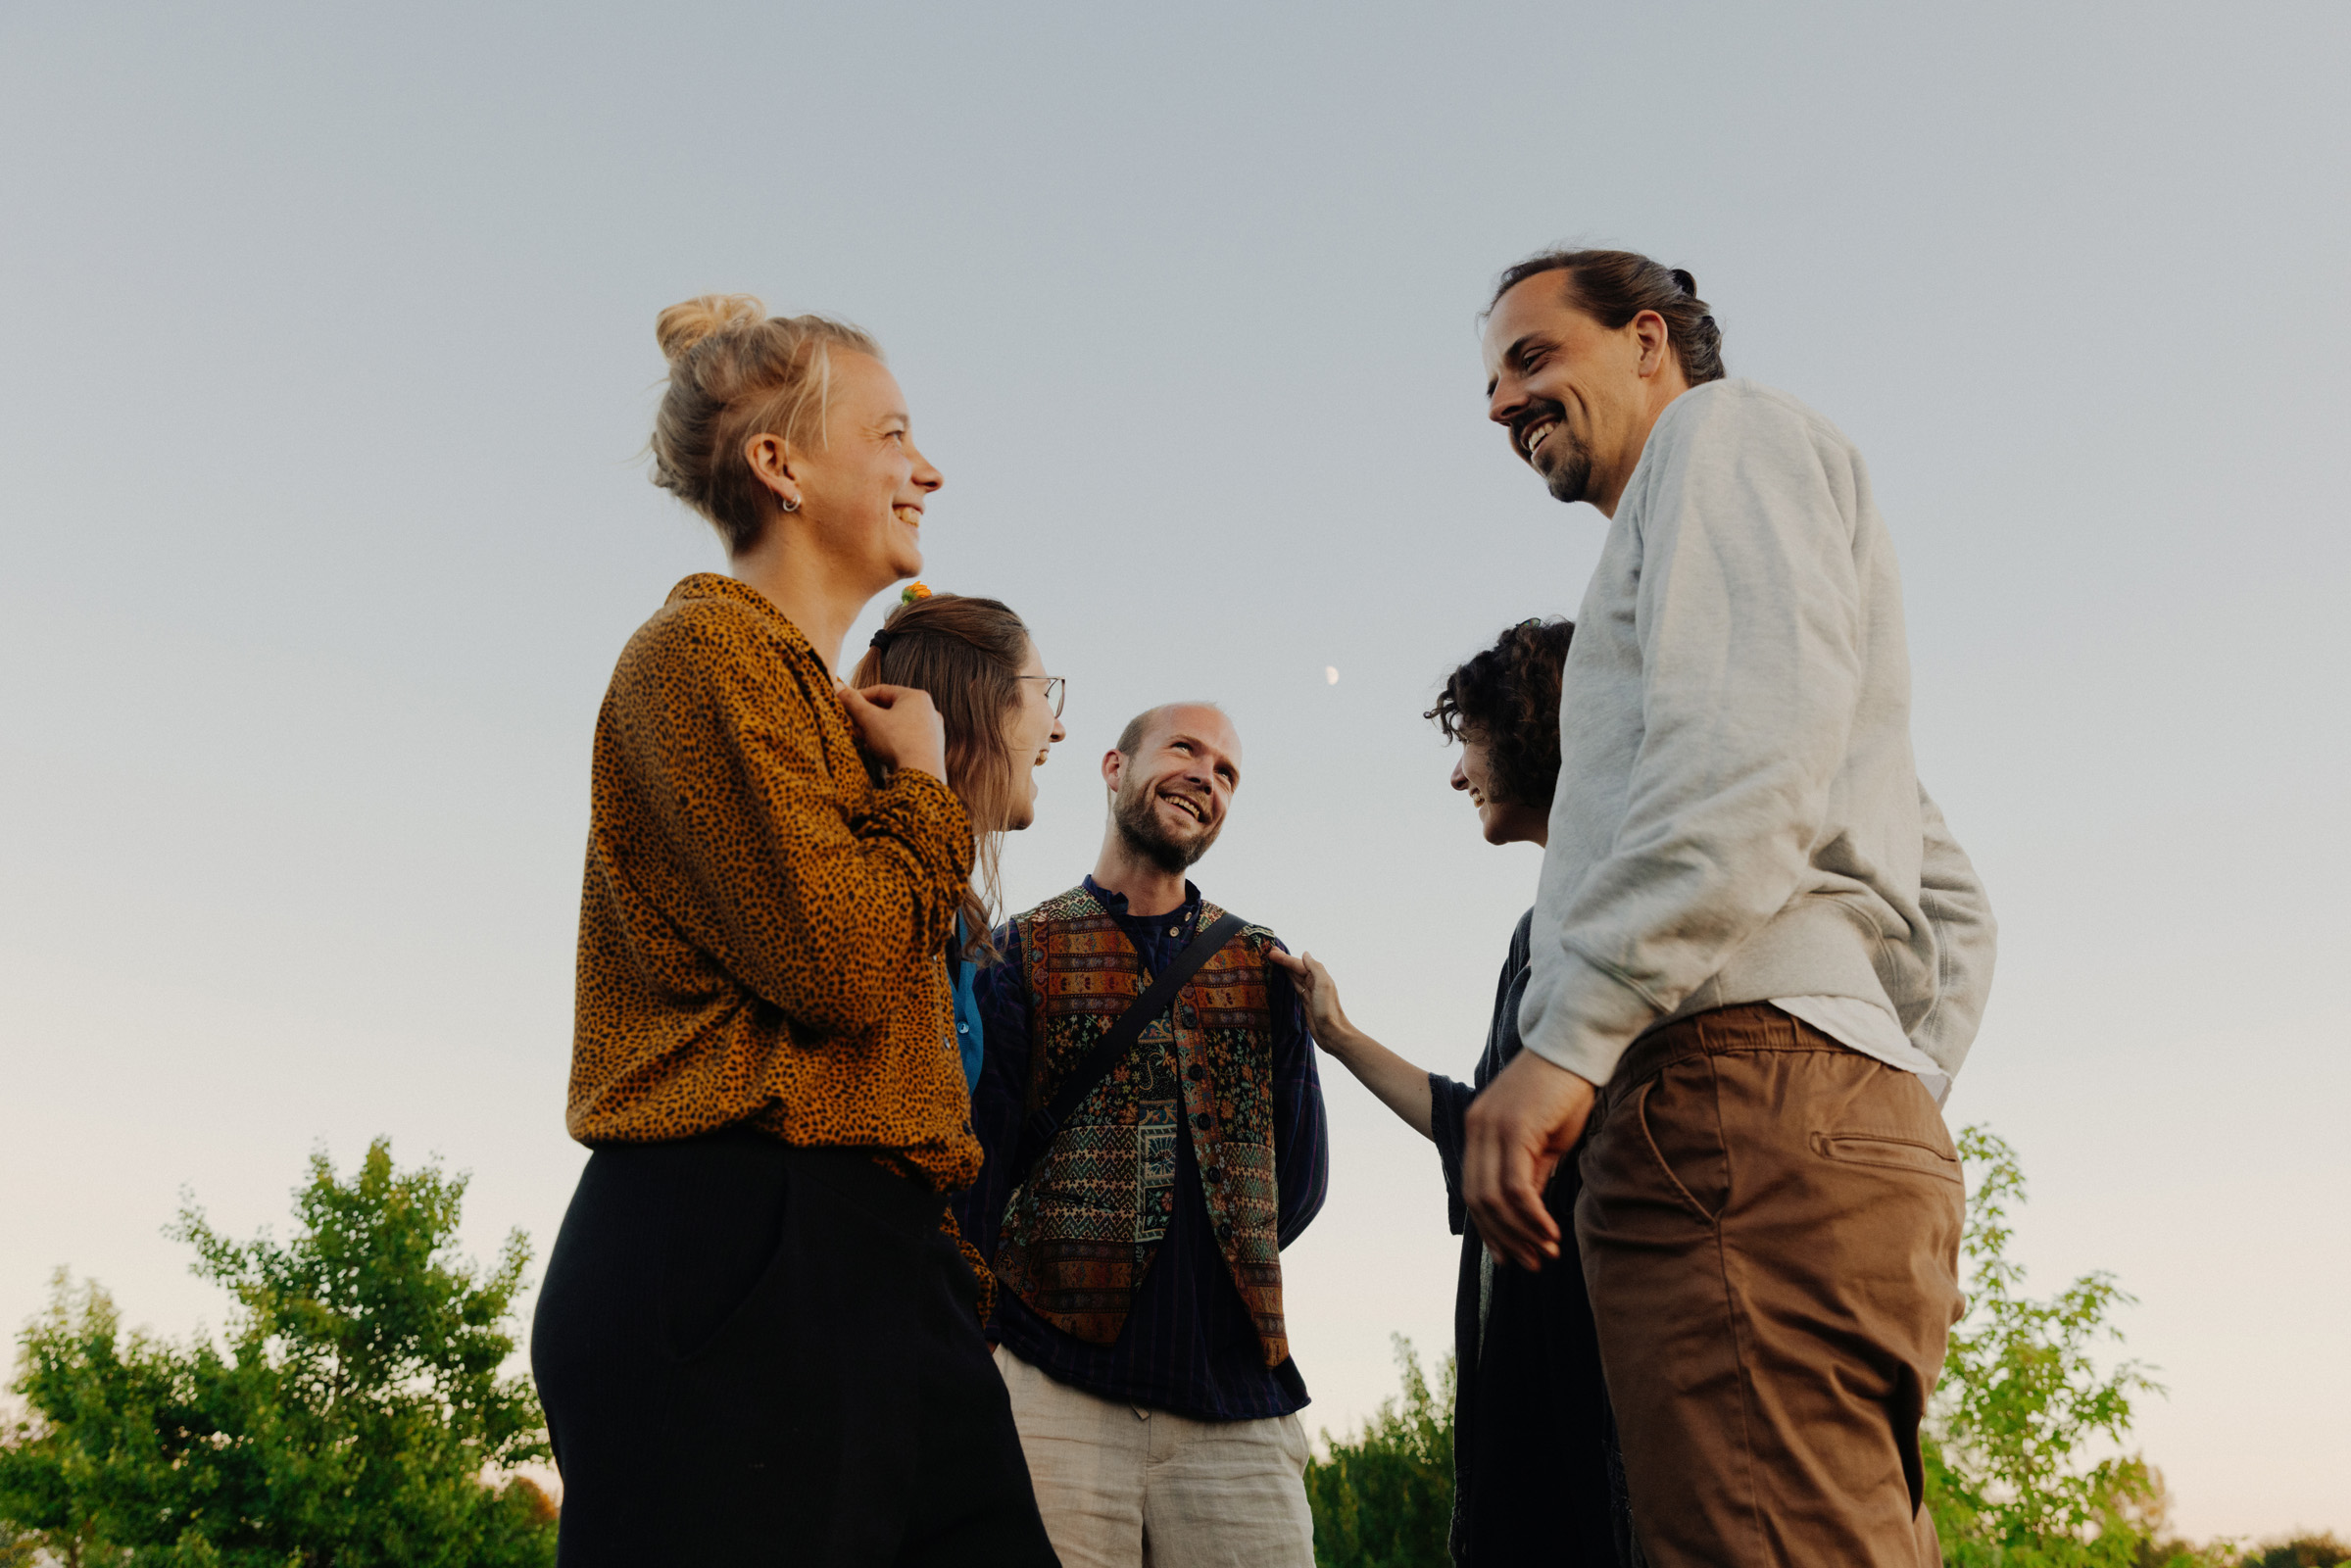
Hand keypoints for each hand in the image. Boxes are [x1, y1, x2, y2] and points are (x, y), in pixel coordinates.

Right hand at [840, 683, 947, 781]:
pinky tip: (878, 752)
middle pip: (890, 708)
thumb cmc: (896, 742)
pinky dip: (891, 742)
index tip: (845, 705)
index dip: (859, 697)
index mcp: (916, 696)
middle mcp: (929, 710)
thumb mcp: (869, 719)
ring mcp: (933, 730)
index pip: (881, 690)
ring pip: (898, 725)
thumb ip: (852, 702)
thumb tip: (837, 686)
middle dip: (867, 717)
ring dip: (877, 730)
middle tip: (852, 725)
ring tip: (862, 739)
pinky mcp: (932, 748)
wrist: (921, 774)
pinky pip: (907, 739)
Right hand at [1266, 948, 1356, 1056]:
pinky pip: (1295, 987)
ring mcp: (1309, 993)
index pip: (1298, 964)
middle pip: (1296, 969)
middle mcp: (1314, 983)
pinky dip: (1288, 981)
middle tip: (1268, 954)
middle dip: (1283, 961)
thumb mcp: (1323, 985)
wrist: (1332, 1033)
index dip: (1285, 958)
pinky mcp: (1305, 1003)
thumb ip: (1315, 968)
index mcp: (1318, 977)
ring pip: (1294, 977)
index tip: (1271, 952)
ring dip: (1284, 969)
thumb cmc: (1328, 1010)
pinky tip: (1283, 979)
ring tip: (1273, 963)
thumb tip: (1305, 954)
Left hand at [1464, 1049, 1596, 1270]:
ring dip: (1521, 1233)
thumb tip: (1528, 1214)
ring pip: (1495, 1199)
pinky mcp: (1514, 1129)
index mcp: (1478, 1129)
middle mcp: (1477, 1128)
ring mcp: (1492, 1128)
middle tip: (1531, 1263)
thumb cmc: (1565, 1091)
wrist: (1575, 1047)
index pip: (1473, 1189)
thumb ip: (1532, 1173)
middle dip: (1504, 1238)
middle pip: (1478, 1200)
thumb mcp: (1545, 1140)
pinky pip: (1516, 1187)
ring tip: (1545, 1253)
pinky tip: (1550, 1232)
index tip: (1510, 1255)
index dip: (1489, 1228)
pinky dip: (1531, 1216)